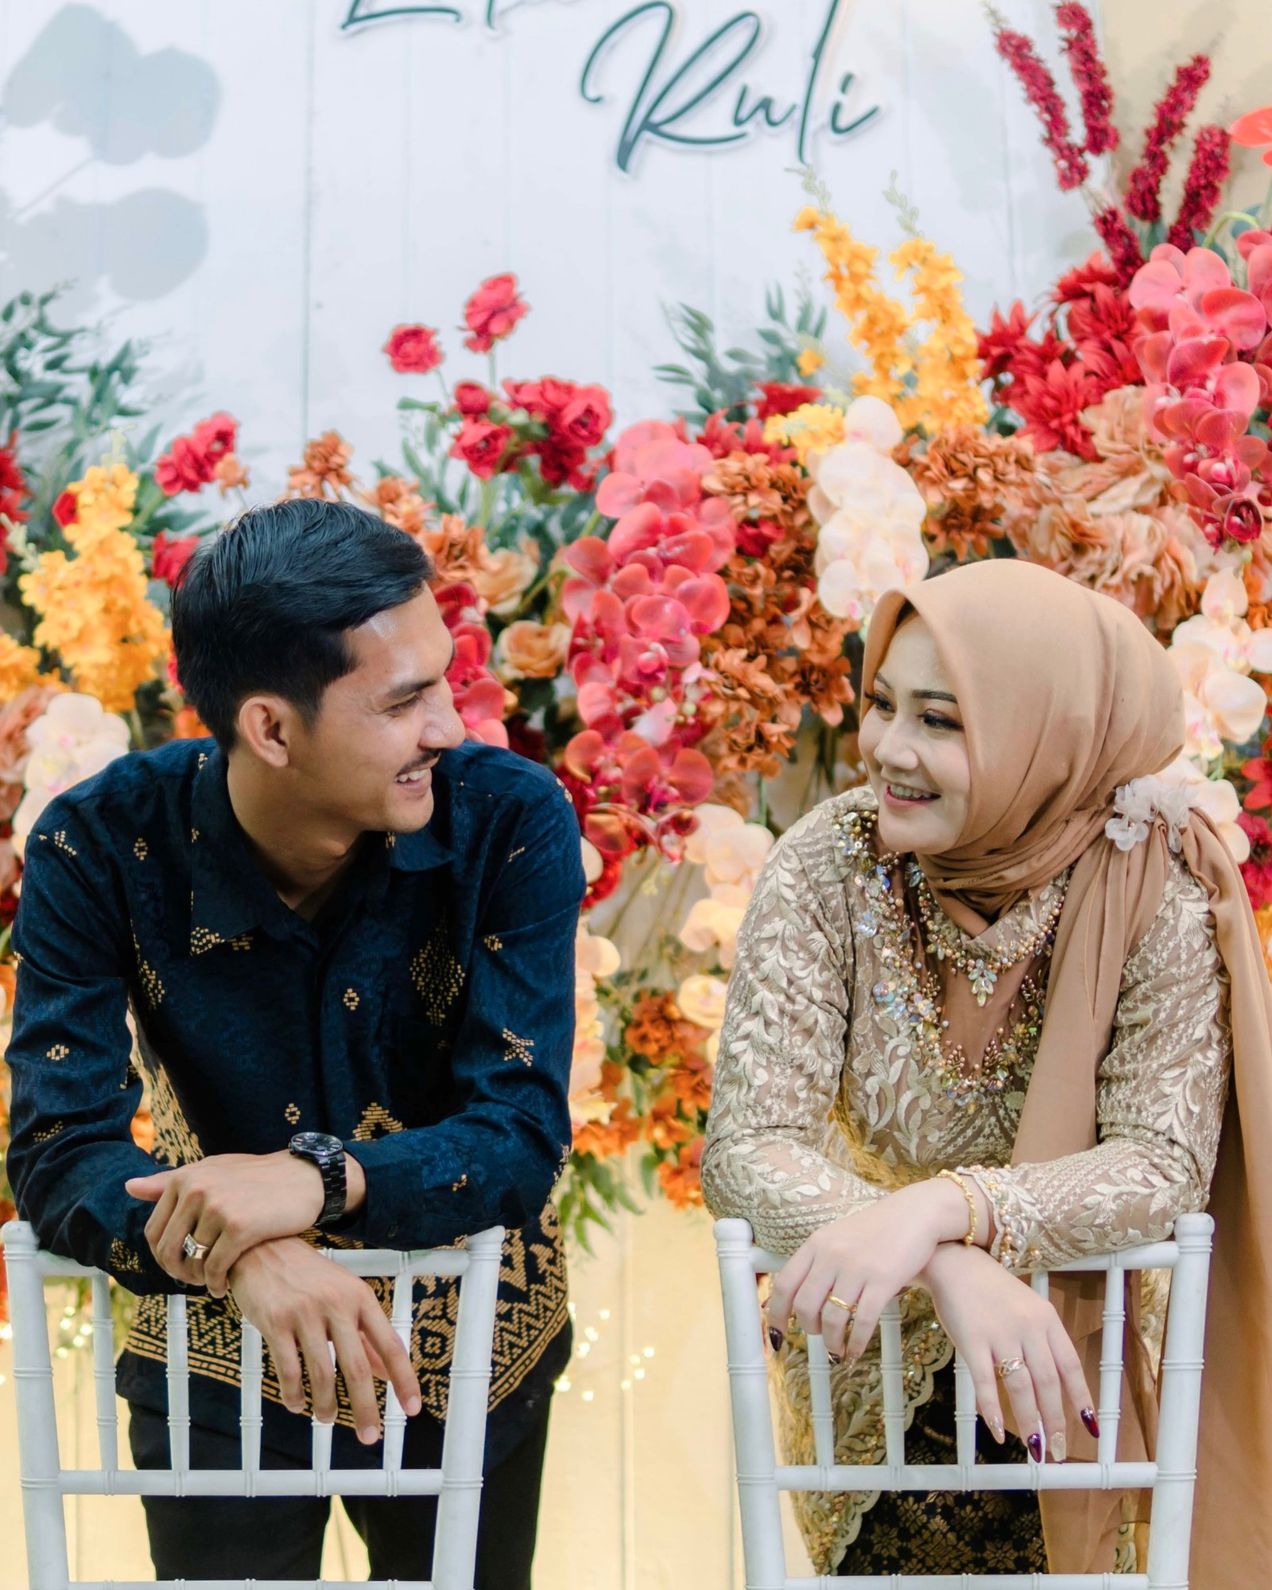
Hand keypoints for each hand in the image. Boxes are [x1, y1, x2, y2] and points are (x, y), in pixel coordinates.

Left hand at [125, 1150, 364, 1295]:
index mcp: (185, 1177)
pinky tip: (224, 1286)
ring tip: (211, 1282)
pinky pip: (215, 1268)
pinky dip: (215, 1284)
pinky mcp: (239, 1227)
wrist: (303, 1177)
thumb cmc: (256, 1178)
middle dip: (177, 1273)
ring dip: (198, 1280)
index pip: (154, 1231)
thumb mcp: (212, 1171)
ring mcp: (217, 1207)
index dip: (163, 1256)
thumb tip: (129, 1187)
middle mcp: (197, 1189)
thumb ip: (170, 1181)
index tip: (180, 1265)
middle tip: (194, 1281)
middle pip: (167, 1250)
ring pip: (191, 1262)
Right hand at [228, 1237, 421, 1444]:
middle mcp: (336, 1304)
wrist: (262, 1246)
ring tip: (327, 1419)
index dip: (403, 1379)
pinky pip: (289, 1370)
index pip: (390, 1344)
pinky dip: (295, 1395)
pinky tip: (297, 1403)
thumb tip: (387, 1371)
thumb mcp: (344, 1296)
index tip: (412, 1408)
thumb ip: (365, 1334)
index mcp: (360, 1298)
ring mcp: (305, 1313)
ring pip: (322, 1374)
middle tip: (370, 1435)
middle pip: (357, 1367)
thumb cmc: (307, 1276)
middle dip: (365, 1408)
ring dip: (326, 1406)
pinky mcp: (275, 1322)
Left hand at [767, 1178, 971, 1361]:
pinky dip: (856, 1343)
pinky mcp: (883, 1280)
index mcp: (816, 1244)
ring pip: (832, 1318)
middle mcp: (832, 1255)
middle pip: (805, 1305)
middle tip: (818, 1337)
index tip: (777, 1334)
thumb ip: (818, 1261)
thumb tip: (797, 1296)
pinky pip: (863, 1321)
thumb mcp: (838, 1237)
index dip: (776, 1314)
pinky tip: (855, 1351)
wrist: (916, 1213)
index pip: (785, 1284)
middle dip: (808, 1330)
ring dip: (832, 1342)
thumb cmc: (877, 1229)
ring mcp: (857, 1267)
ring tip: (837, 1351)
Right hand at [918, 1242, 1094, 1460]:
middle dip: (1055, 1422)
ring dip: (1030, 1423)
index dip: (1082, 1400)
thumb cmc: (991, 1289)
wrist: (953, 1261)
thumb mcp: (1027, 1307)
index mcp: (1047, 1319)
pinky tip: (996, 1430)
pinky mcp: (972, 1340)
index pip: (1071, 1366)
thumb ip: (1041, 1340)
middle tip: (1058, 1452)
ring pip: (1021, 1387)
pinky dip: (991, 1410)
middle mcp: (1028, 1327)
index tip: (1090, 1429)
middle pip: (1048, 1383)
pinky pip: (984, 1382)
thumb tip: (1052, 1387)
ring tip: (1035, 1448)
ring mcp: (1000, 1334)